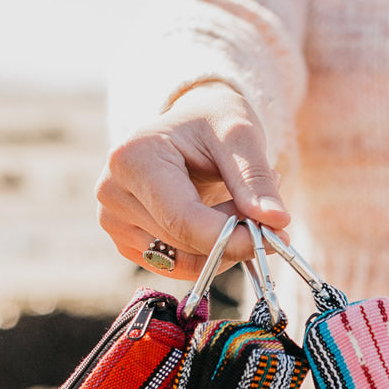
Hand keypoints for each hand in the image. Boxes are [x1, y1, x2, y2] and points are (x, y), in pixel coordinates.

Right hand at [95, 82, 290, 279]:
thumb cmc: (213, 122)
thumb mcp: (241, 135)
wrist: (190, 124)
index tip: (277, 237)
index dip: (230, 237)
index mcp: (131, 158)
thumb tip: (277, 221)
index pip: (182, 218)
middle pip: (184, 242)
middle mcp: (112, 191)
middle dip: (234, 236)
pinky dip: (210, 252)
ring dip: (224, 243)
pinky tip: (220, 217)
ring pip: (183, 261)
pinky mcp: (127, 242)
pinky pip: (178, 265)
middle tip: (267, 210)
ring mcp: (114, 221)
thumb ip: (256, 179)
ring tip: (241, 201)